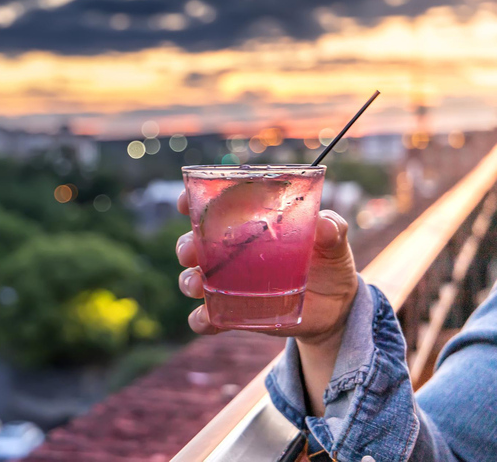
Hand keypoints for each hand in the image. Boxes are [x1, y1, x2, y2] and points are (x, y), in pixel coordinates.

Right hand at [175, 190, 358, 345]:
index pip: (212, 207)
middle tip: (191, 252)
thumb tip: (324, 224)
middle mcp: (229, 252)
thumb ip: (332, 228)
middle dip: (185, 245)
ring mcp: (228, 283)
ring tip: (198, 284)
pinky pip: (206, 317)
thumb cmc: (328, 262)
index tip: (184, 202)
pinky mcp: (233, 313)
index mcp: (247, 224)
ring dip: (188, 280)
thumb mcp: (334, 242)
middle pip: (193, 243)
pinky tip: (208, 319)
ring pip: (192, 278)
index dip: (191, 201)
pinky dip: (201, 319)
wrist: (336, 307)